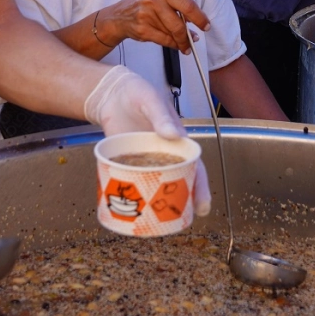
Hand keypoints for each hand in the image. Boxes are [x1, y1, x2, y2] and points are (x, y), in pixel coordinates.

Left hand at [82, 65, 209, 217]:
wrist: (111, 93)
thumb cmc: (136, 93)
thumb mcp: (149, 99)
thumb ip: (160, 115)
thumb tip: (173, 135)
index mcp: (176, 141)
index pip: (194, 166)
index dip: (200, 186)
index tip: (203, 205)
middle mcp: (163, 154)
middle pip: (179, 181)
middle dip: (184, 202)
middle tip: (182, 221)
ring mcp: (145, 160)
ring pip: (157, 185)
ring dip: (160, 202)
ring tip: (159, 222)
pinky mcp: (126, 162)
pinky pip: (134, 180)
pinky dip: (136, 194)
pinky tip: (135, 209)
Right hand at [96, 0, 210, 53]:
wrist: (118, 16)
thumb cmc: (144, 6)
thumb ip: (178, 9)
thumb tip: (196, 26)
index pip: (188, 4)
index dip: (199, 17)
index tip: (206, 25)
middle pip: (180, 23)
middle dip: (189, 35)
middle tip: (195, 40)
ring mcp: (147, 15)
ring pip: (172, 33)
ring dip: (181, 41)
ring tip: (184, 44)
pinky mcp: (142, 29)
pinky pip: (164, 40)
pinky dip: (172, 44)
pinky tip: (175, 45)